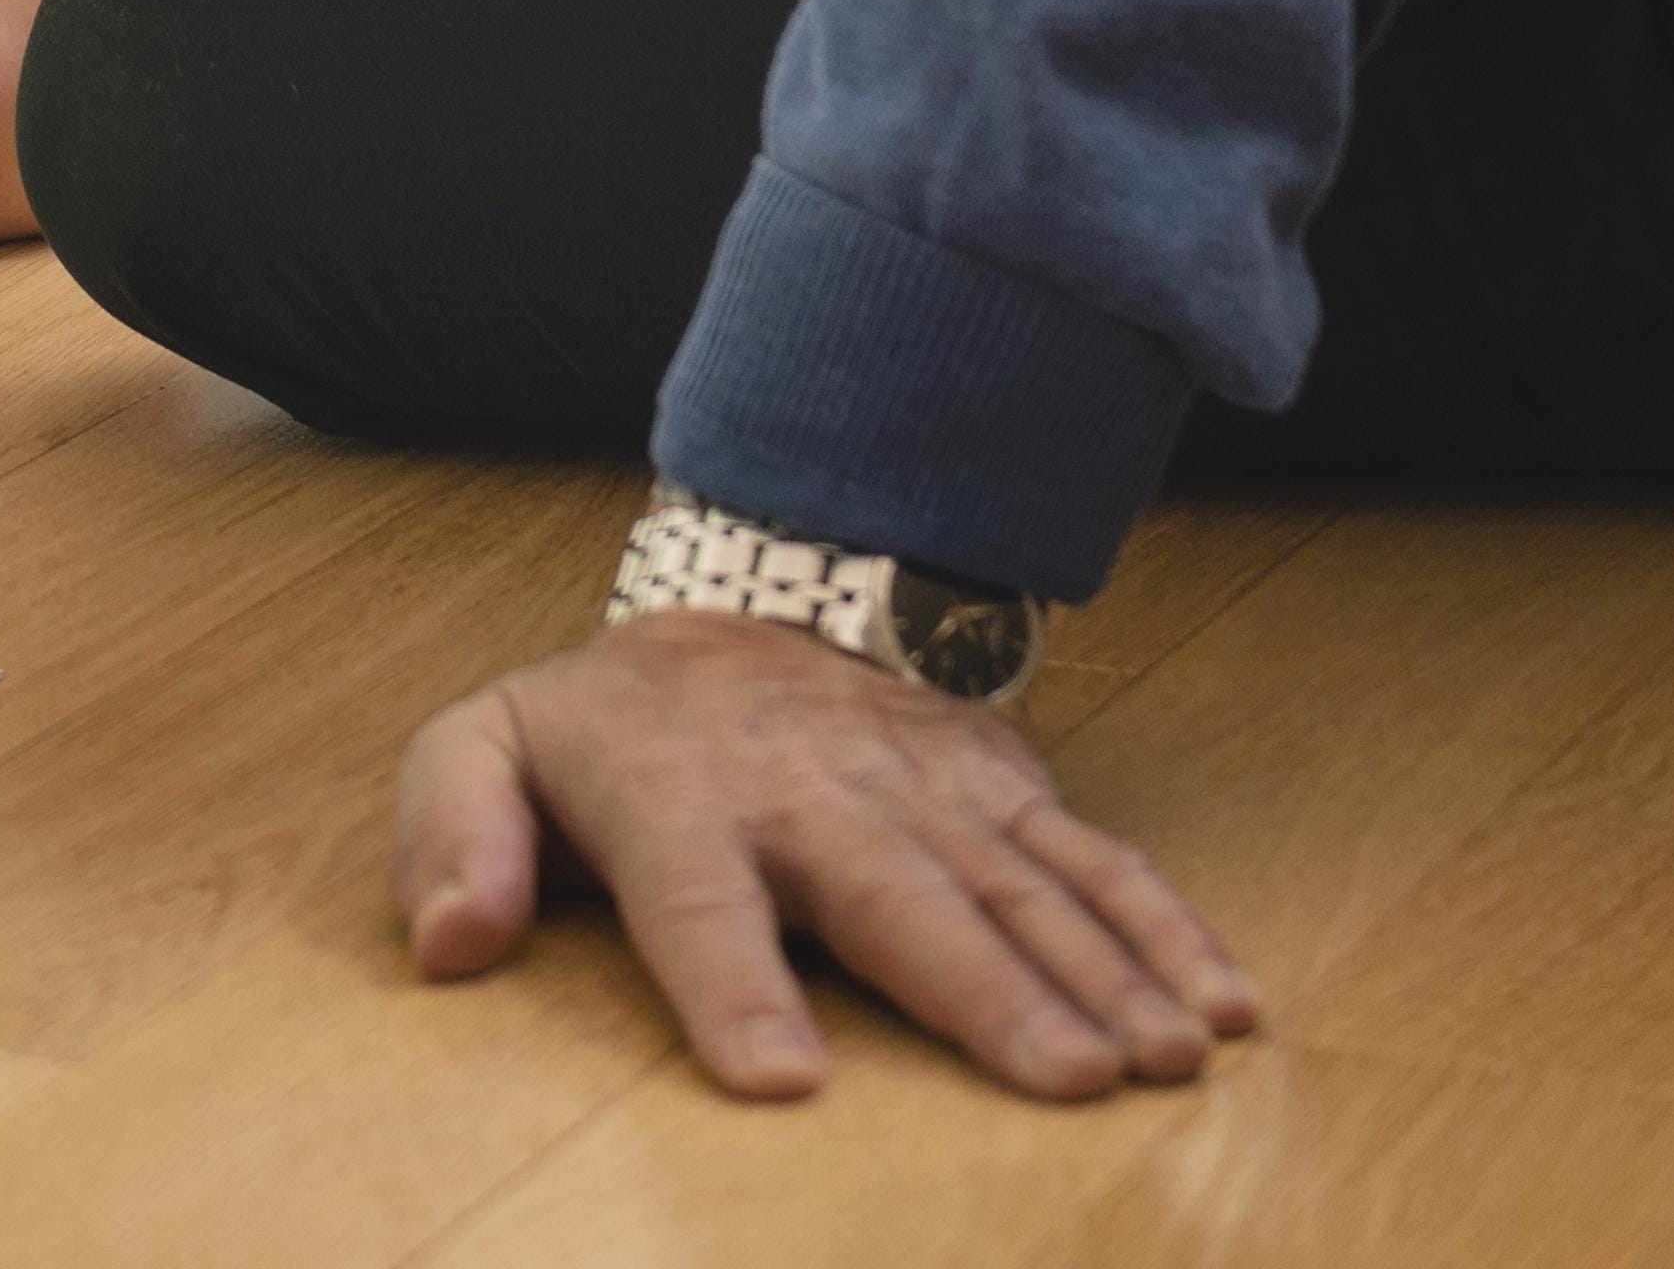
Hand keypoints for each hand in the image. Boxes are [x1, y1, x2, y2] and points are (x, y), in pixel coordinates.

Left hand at [395, 609, 1257, 1102]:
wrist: (737, 591)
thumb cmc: (602, 726)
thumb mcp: (483, 749)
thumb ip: (452, 836)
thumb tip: (451, 941)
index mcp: (674, 794)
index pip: (699, 900)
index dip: (732, 988)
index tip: (778, 1082)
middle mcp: (810, 788)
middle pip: (901, 899)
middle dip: (987, 992)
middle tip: (1065, 1082)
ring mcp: (918, 781)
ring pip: (1018, 881)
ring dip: (1100, 972)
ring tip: (1160, 1063)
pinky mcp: (997, 783)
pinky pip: (1091, 857)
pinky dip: (1164, 925)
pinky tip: (1222, 1005)